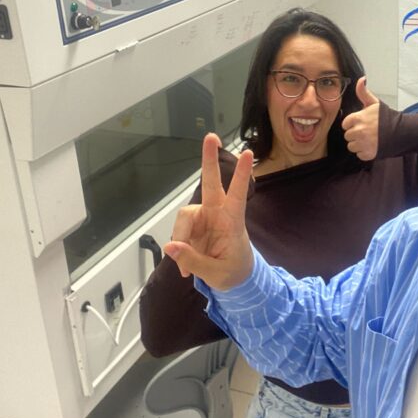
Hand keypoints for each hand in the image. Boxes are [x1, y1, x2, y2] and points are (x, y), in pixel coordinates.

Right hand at [164, 134, 254, 290]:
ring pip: (184, 216)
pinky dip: (178, 249)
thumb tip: (170, 246)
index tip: (248, 153)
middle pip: (211, 183)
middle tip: (211, 137)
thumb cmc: (234, 272)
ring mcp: (204, 219)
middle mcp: (218, 214)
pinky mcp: (192, 227)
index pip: (239, 194)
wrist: (234, 280)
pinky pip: (178, 233)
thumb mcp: (217, 274)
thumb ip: (193, 260)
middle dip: (209, 160)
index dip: (242, 175)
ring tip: (187, 266)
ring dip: (181, 237)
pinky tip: (185, 267)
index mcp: (233, 221)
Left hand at [342, 77, 380, 160]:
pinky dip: (364, 152)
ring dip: (358, 144)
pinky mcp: (368, 154)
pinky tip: (371, 146)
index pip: (345, 124)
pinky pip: (359, 154)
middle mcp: (359, 131)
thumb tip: (361, 79)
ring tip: (368, 139)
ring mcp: (363, 143)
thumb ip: (364, 93)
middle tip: (365, 131)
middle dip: (354, 134)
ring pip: (351, 146)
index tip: (360, 124)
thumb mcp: (375, 103)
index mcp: (358, 118)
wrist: (401, 132)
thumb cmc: (386, 118)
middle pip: (347, 135)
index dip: (352, 124)